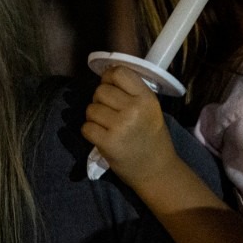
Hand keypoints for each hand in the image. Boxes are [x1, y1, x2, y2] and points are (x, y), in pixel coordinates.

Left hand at [81, 66, 178, 189]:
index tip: (109, 86)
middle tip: (110, 113)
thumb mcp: (151, 109)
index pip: (119, 72)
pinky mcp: (108, 142)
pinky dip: (90, 132)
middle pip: (101, 91)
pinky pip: (86, 127)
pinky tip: (102, 138)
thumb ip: (132, 92)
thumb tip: (106, 75)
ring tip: (107, 127)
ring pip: (91, 109)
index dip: (109, 78)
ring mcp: (120, 126)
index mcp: (146, 98)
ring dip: (94, 117)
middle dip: (100, 100)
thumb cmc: (151, 137)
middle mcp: (134, 109)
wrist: (156, 170)